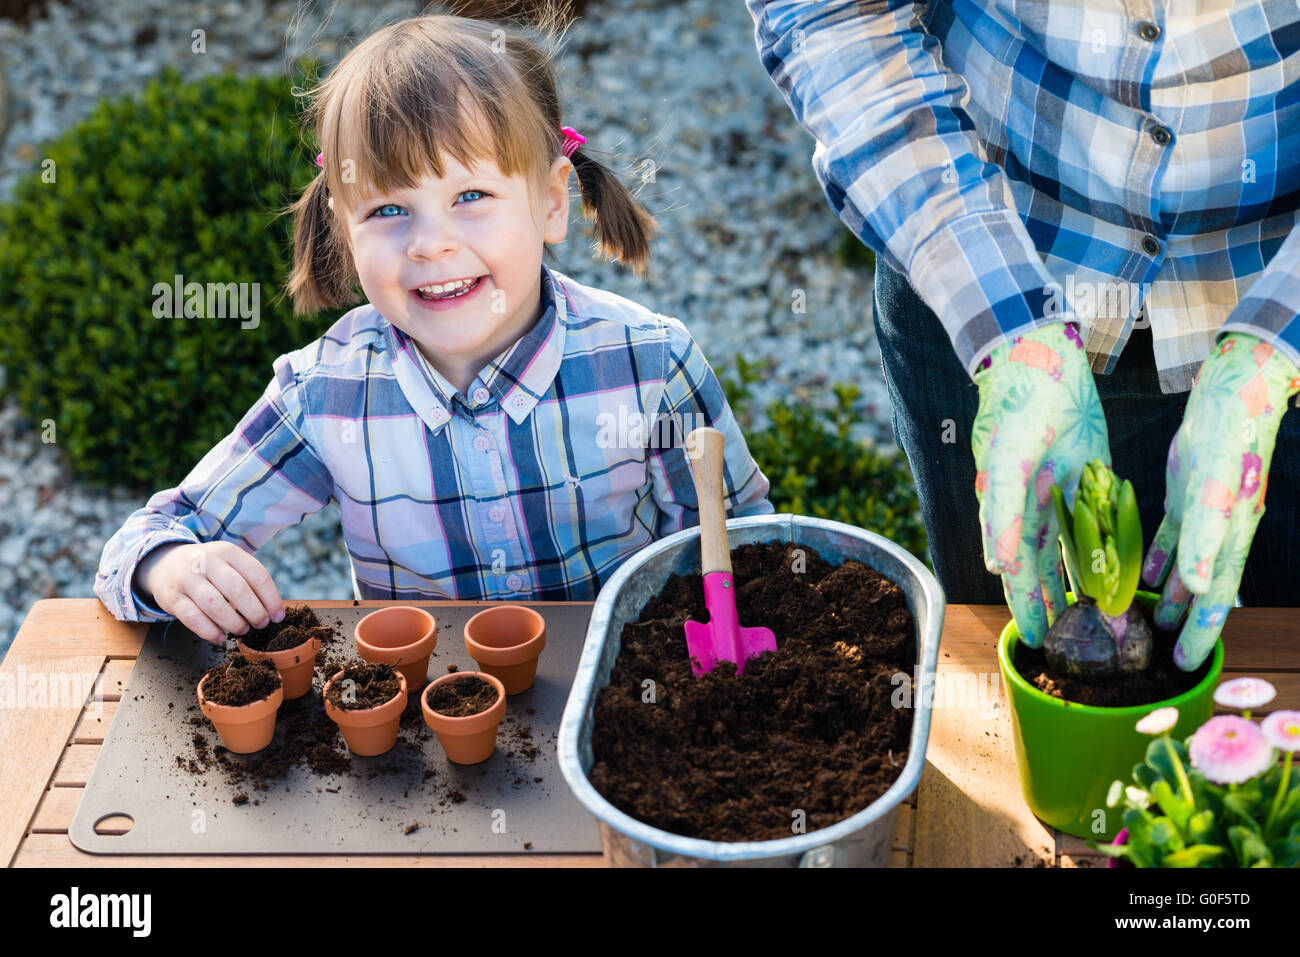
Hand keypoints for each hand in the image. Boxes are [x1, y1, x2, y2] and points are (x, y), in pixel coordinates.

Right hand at [134, 541, 284, 643]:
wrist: (164, 565)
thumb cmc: (208, 570)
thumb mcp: (228, 564)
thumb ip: (248, 581)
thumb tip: (273, 612)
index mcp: (227, 551)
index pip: (258, 575)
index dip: (271, 599)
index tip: (278, 616)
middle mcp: (206, 562)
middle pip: (237, 589)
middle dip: (254, 612)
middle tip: (261, 624)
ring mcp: (187, 578)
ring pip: (214, 604)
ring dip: (233, 622)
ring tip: (242, 630)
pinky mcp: (172, 597)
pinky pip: (192, 617)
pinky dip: (209, 631)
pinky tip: (220, 637)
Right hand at [972, 321, 1109, 646]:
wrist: (1039, 357)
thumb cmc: (1014, 407)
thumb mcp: (1004, 460)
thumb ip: (1002, 514)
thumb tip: (997, 566)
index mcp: (1006, 507)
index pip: (1014, 568)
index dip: (1024, 603)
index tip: (1034, 638)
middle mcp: (1031, 506)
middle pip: (1041, 567)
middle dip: (1049, 603)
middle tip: (1062, 641)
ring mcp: (1059, 492)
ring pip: (1069, 549)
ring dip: (1077, 581)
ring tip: (1088, 616)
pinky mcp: (1085, 474)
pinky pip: (1094, 519)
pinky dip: (1101, 545)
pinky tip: (1112, 567)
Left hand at [1142, 333, 1299, 670]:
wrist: (1234, 392)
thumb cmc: (1229, 437)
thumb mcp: (1213, 485)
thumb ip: (1206, 533)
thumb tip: (1198, 581)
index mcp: (1228, 537)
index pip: (1215, 597)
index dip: (1203, 633)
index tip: (1187, 665)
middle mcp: (1218, 532)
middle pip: (1202, 590)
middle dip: (1186, 624)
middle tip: (1164, 656)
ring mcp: (1203, 513)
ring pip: (1186, 566)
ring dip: (1171, 595)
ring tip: (1151, 623)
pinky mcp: (1187, 493)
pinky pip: (1170, 534)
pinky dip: (1157, 556)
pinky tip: (1145, 574)